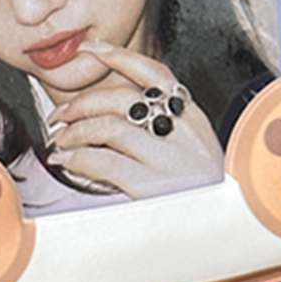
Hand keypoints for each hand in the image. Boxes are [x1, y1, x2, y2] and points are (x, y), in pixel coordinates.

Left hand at [45, 42, 224, 198]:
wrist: (220, 232)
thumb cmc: (201, 196)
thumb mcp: (195, 153)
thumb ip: (166, 128)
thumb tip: (113, 111)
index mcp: (195, 120)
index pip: (154, 72)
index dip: (118, 55)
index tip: (89, 49)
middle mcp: (184, 134)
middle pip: (123, 98)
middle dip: (82, 102)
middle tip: (61, 116)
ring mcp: (168, 160)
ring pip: (108, 127)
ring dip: (75, 131)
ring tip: (61, 141)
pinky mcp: (151, 186)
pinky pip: (103, 162)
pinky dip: (78, 159)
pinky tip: (66, 162)